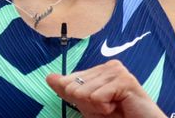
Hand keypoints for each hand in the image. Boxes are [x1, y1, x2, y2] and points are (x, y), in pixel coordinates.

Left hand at [46, 60, 166, 117]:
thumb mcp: (88, 106)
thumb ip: (69, 91)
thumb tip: (49, 77)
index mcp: (99, 70)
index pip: (70, 80)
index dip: (77, 99)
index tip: (98, 105)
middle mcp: (108, 66)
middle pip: (74, 87)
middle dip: (88, 105)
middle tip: (108, 109)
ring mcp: (117, 71)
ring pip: (85, 92)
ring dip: (98, 108)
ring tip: (115, 108)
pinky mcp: (125, 79)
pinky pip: (97, 97)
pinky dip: (105, 109)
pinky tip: (120, 107)